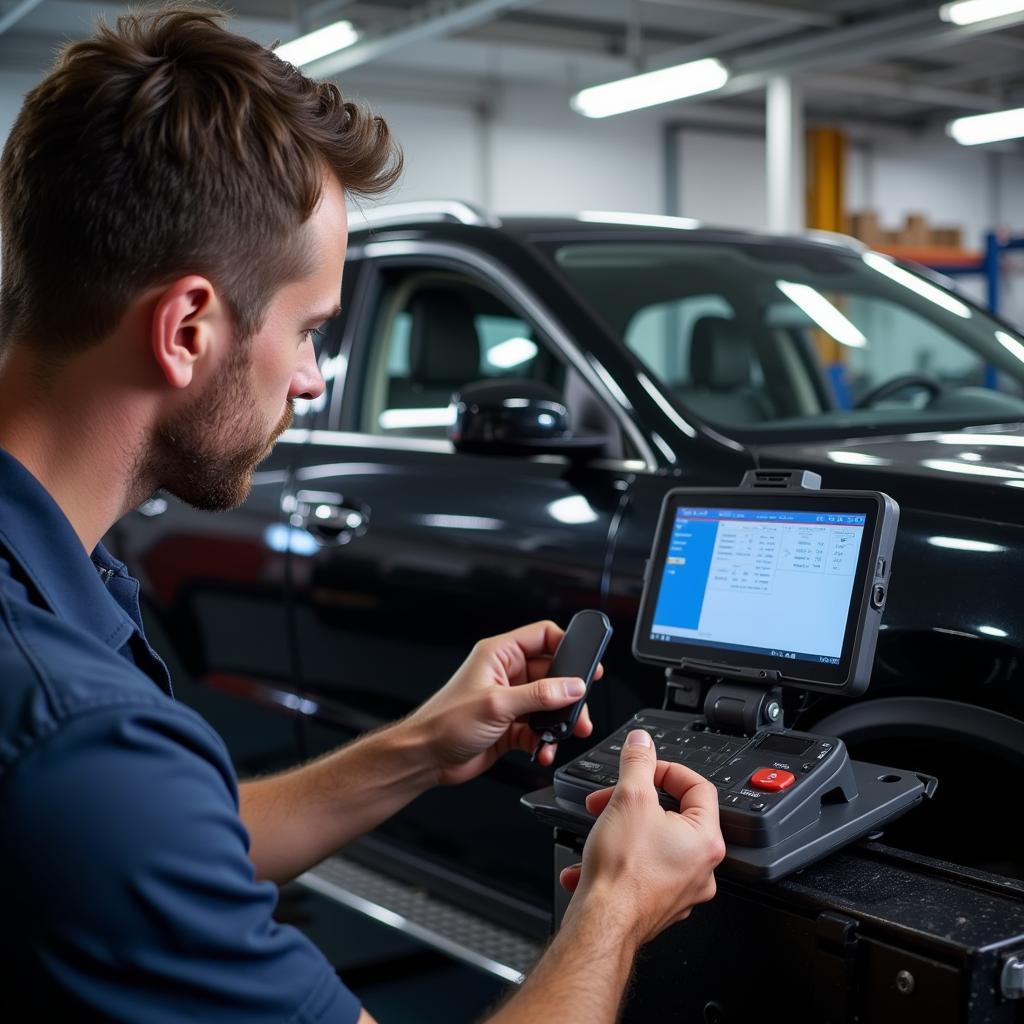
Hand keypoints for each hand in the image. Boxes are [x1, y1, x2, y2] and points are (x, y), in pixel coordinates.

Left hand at [404, 620, 600, 786]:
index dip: (567, 646)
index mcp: (499, 654)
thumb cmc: (444, 721)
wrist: (426, 758)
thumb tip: (573, 687)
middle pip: (553, 674)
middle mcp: (506, 674)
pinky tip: (543, 749)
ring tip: (566, 734)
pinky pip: (539, 729)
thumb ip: (540, 695)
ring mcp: (510, 700)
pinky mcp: (510, 725)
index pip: (542, 637)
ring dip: (559, 722)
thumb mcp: (497, 704)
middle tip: (581, 710)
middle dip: (569, 694)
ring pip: (549, 705)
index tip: (587, 665)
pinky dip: (545, 740)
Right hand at [559, 729, 724, 945]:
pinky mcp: (658, 905)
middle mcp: (700, 867)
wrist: (602, 924)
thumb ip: (638, 763)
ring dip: (621, 829)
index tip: (646, 766)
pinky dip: (615, 860)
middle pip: (672, 815)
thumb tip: (642, 742)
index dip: (669, 769)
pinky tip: (589, 862)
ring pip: (652, 843)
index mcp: (705, 839)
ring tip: (599, 828)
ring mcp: (680, 889)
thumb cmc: (622, 873)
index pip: (699, 787)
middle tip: (611, 798)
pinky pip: (639, 871)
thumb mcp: (629, 798)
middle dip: (635, 801)